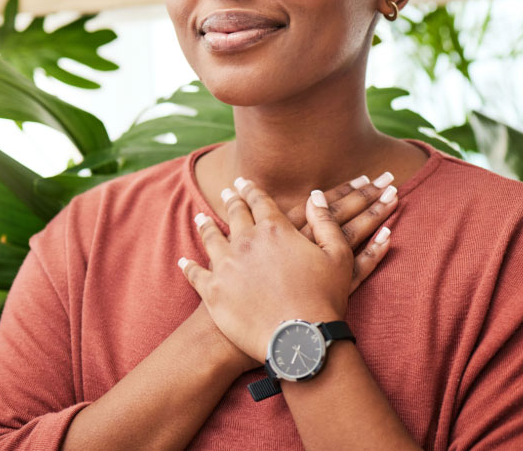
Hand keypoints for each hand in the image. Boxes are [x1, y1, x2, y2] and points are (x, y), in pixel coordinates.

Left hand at [178, 177, 396, 363]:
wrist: (299, 341)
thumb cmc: (324, 299)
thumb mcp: (338, 256)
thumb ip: (326, 222)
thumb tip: (315, 196)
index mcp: (275, 229)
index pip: (260, 201)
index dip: (252, 190)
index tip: (244, 182)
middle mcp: (246, 241)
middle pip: (234, 214)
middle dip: (231, 201)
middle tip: (227, 192)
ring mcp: (226, 265)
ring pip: (211, 238)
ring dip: (206, 226)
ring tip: (201, 219)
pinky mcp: (213, 291)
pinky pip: (196, 273)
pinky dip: (189, 267)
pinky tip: (184, 262)